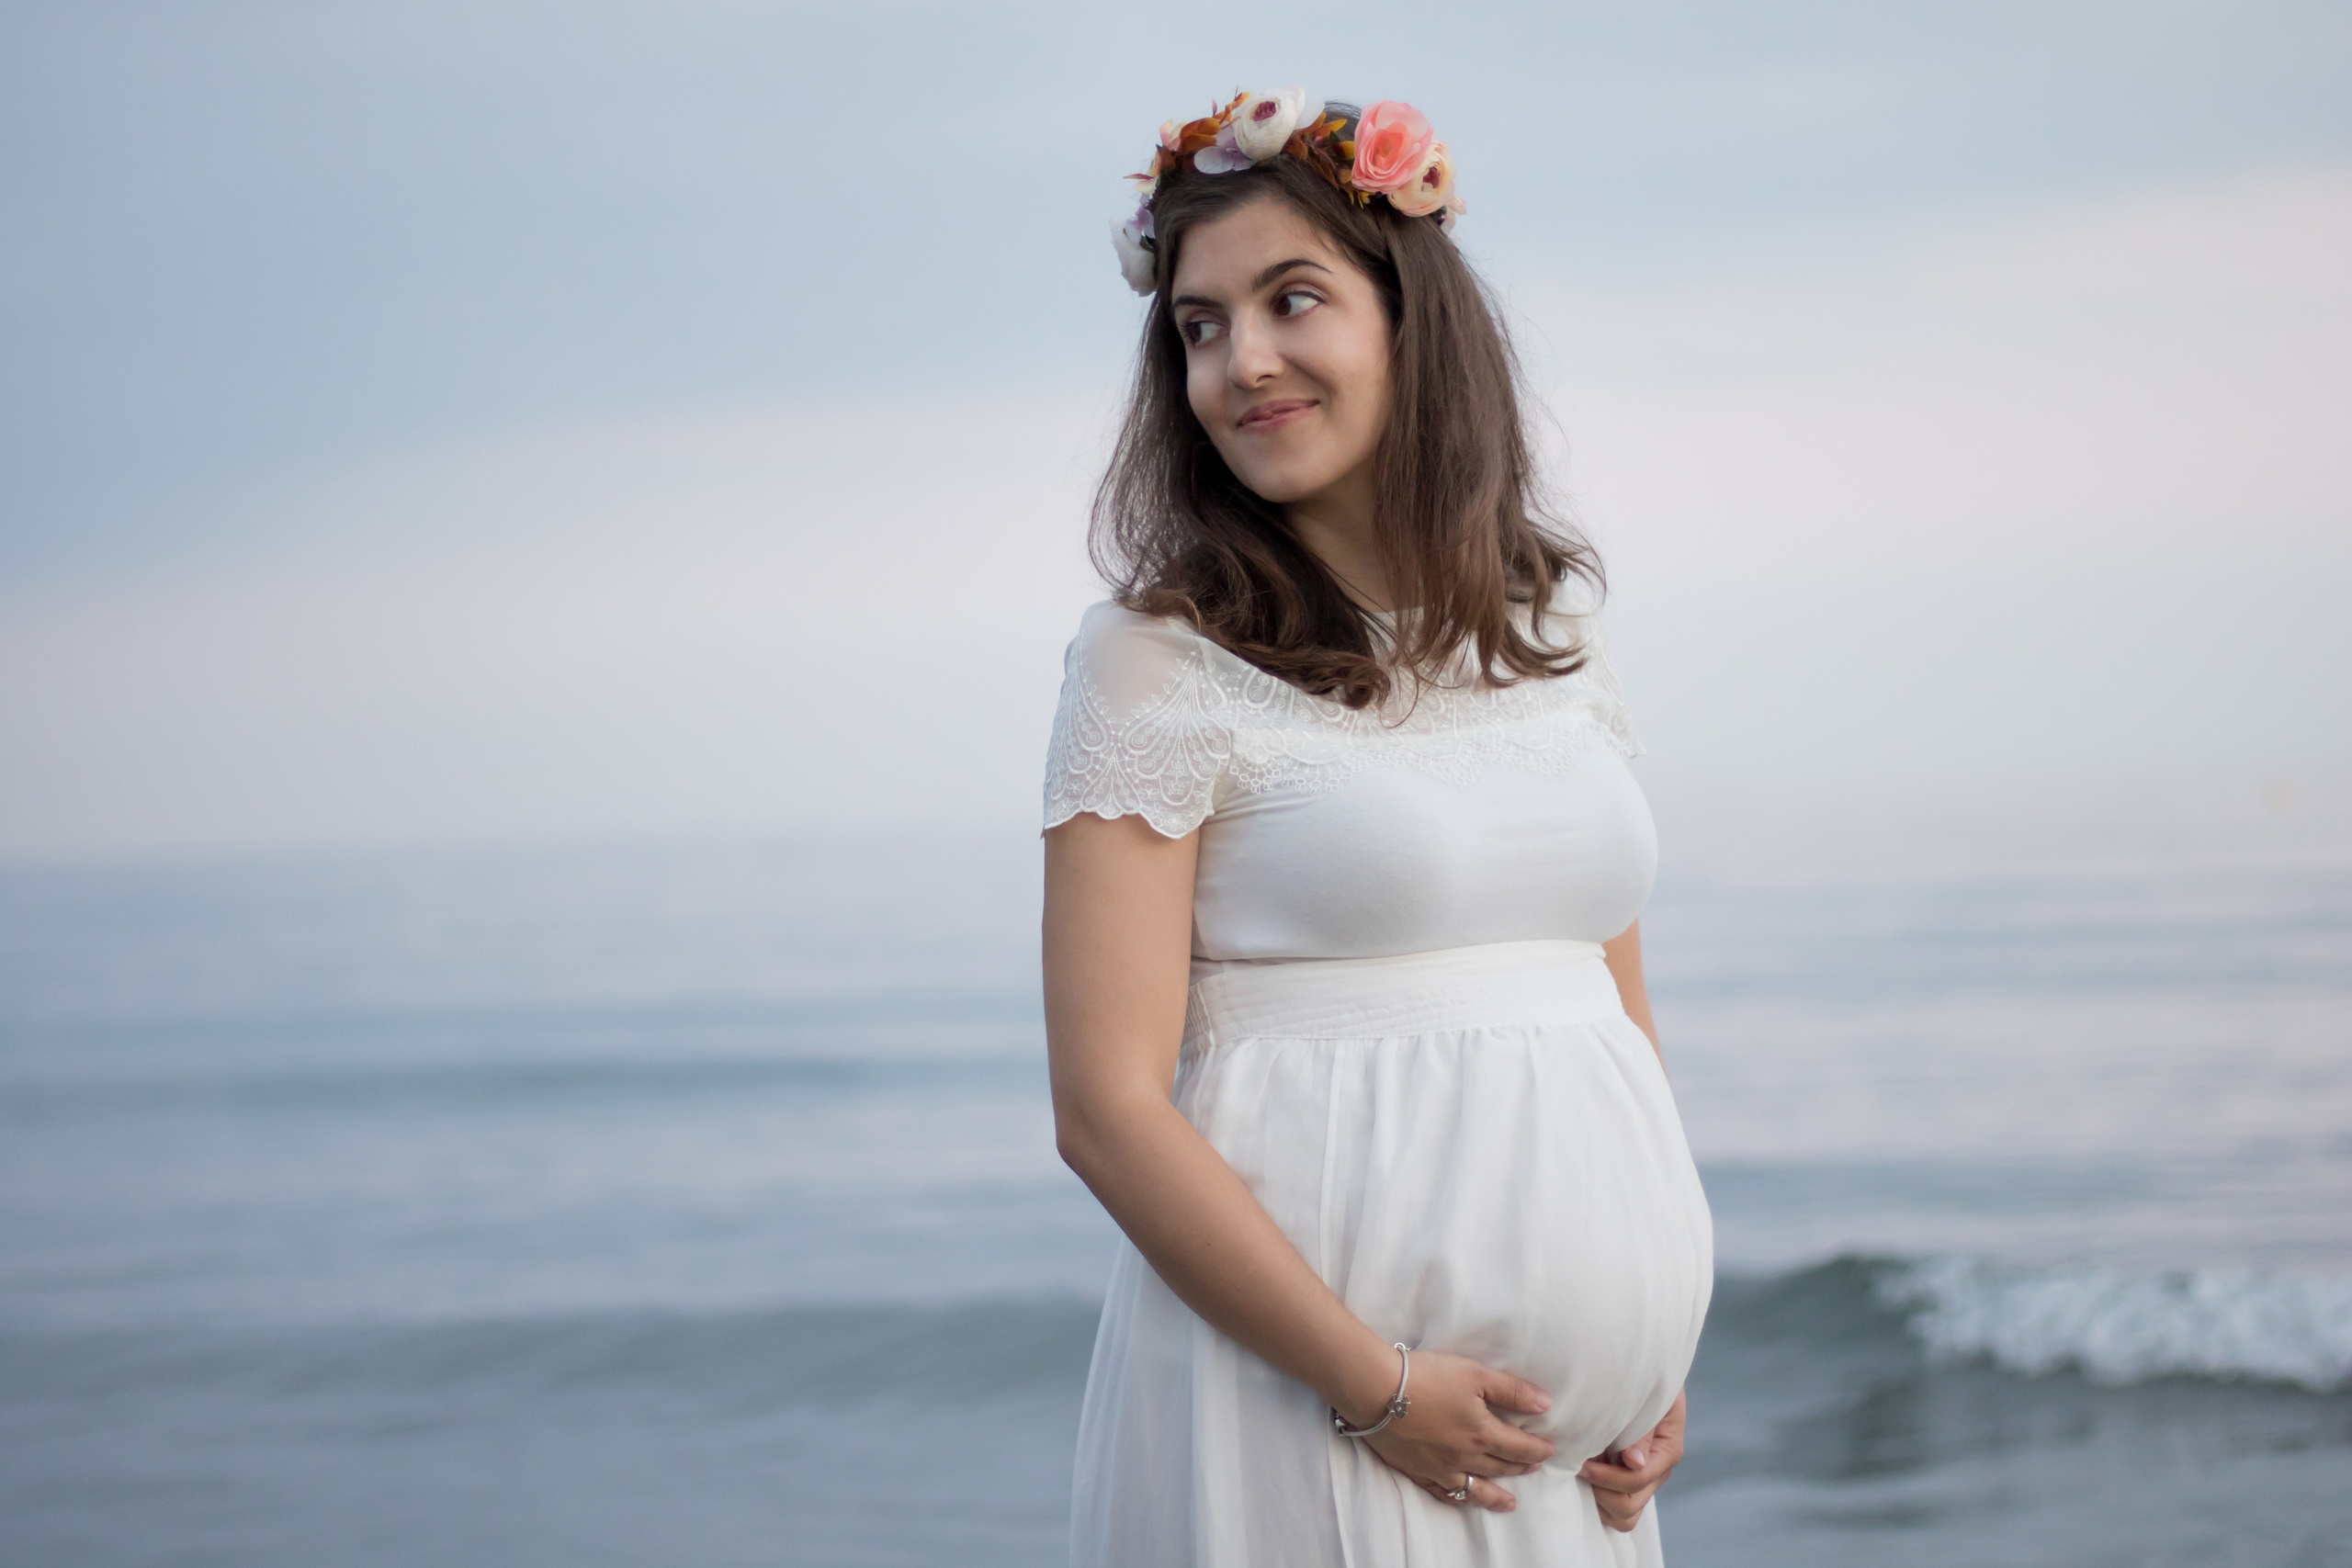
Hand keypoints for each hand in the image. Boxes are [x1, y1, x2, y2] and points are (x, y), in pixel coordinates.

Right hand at [1354, 1348, 1556, 1512]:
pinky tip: (1464, 1499)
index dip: (1537, 1449)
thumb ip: (1511, 1391)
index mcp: (1482, 1432)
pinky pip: (1444, 1492)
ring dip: (1496, 1495)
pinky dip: (1459, 1498)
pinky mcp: (1417, 1470)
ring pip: (1476, 1488)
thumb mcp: (1475, 1374)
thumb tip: (1545, 1404)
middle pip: (1500, 1466)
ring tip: (1510, 1503)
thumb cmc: (1427, 1377)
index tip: (1550, 1450)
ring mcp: (1440, 1468)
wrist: (1377, 1391)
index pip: (1519, 1446)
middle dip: (1521, 1467)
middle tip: (1534, 1467)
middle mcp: (1465, 1457)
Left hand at [1578, 1388, 1684, 1531]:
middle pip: (1629, 1505)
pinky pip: (1613, 1509)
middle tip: (1579, 1466)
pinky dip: (1596, 1501)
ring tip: (1581, 1471)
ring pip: (1622, 1515)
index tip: (1583, 1462)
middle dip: (1600, 1490)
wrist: (1639, 1373)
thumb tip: (1634, 1463)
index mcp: (1667, 1450)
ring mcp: (1642, 1480)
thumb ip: (1642, 1428)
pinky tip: (1582, 1474)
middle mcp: (1656, 1471)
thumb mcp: (1649, 1394)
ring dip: (1598, 1500)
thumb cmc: (1642, 1378)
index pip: (1637, 1479)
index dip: (1607, 1476)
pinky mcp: (1626, 1481)